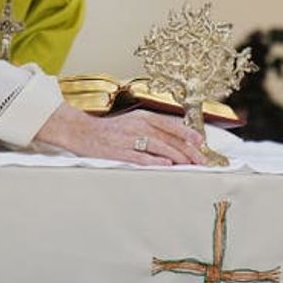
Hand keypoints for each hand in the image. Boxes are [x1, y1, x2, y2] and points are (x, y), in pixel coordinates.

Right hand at [36, 103, 206, 165]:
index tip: (201, 143)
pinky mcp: (119, 151)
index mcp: (143, 116)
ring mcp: (128, 138)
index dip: (188, 134)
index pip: (171, 125)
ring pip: (159, 147)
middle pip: (169, 138)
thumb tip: (174, 139)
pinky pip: (140, 156)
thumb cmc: (110, 130)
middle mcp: (138, 125)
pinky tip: (167, 165)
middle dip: (187, 150)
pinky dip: (155, 161)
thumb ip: (152, 128)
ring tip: (190, 165)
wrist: (81, 131)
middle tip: (201, 160)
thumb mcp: (133, 122)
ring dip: (177, 157)